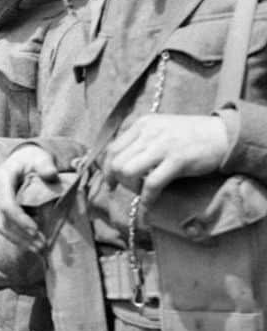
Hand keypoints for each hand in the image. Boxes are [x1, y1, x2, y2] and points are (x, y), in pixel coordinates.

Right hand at [0, 144, 57, 252]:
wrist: (20, 161)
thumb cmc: (32, 160)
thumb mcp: (40, 158)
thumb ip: (45, 165)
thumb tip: (50, 174)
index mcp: (1, 177)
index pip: (6, 203)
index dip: (19, 219)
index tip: (35, 230)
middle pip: (1, 219)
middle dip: (21, 235)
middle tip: (41, 245)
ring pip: (1, 226)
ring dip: (20, 240)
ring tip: (39, 249)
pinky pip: (4, 227)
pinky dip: (17, 238)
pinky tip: (32, 245)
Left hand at [103, 114, 228, 208]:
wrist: (225, 134)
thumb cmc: (191, 135)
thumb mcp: (161, 129)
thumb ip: (141, 140)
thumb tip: (118, 163)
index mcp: (142, 124)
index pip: (112, 149)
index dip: (106, 169)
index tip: (110, 182)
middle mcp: (149, 132)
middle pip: (116, 162)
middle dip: (118, 180)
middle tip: (129, 188)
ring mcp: (163, 145)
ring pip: (127, 171)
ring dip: (130, 187)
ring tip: (141, 192)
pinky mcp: (177, 160)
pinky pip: (151, 184)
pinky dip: (146, 199)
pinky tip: (148, 206)